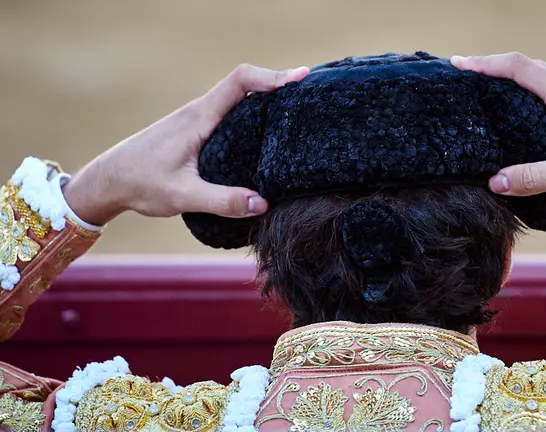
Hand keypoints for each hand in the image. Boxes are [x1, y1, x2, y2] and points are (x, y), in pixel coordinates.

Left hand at [63, 64, 309, 225]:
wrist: (109, 180)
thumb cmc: (141, 183)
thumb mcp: (182, 196)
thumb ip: (222, 200)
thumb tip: (263, 203)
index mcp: (199, 117)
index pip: (239, 82)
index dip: (271, 76)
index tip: (299, 79)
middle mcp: (201, 112)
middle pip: (246, 84)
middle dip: (278, 84)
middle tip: (310, 93)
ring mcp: (199, 120)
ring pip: (239, 99)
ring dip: (267, 99)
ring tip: (297, 110)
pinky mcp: (198, 132)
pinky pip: (232, 114)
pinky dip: (253, 114)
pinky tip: (267, 133)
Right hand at [451, 53, 545, 205]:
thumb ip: (532, 177)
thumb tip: (496, 182)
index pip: (519, 67)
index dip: (486, 63)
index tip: (460, 64)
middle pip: (529, 64)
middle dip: (495, 65)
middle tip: (467, 73)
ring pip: (544, 72)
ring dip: (515, 74)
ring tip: (491, 84)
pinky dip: (534, 85)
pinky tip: (527, 103)